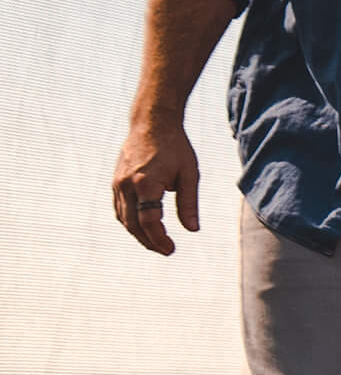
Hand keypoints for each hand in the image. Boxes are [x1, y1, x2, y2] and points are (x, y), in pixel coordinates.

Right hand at [112, 117, 201, 255]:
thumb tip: (192, 229)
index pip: (149, 221)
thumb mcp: (189, 175)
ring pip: (123, 218)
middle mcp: (127, 184)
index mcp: (146, 183)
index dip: (159, 239)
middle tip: (166, 251)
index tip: (171, 250)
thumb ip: (189, 203)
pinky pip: (119, 208)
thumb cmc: (175, 148)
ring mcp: (118, 182)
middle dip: (149, 241)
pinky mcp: (115, 181)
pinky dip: (129, 221)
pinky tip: (143, 227)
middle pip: (133, 224)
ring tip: (156, 243)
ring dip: (138, 234)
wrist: (151, 123)